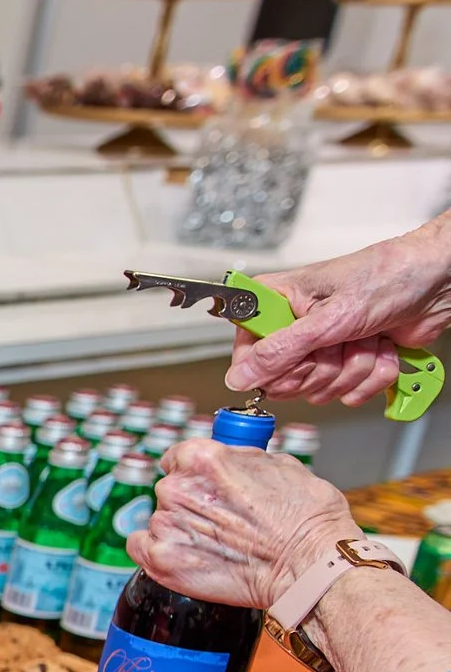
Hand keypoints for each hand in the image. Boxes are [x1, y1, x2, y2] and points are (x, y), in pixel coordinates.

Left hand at [126, 439, 354, 610]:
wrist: (309, 564)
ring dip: (181, 529)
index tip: (205, 486)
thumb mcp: (280, 464)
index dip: (193, 473)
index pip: (177, 458)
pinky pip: (141, 547)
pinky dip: (158, 551)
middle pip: (171, 490)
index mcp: (200, 458)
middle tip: (221, 520)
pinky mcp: (160, 558)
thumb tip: (229, 460)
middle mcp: (176, 488)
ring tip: (217, 543)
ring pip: (161, 520)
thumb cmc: (305, 517)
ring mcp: (165, 524)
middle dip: (191, 503)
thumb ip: (240, 459)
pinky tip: (185, 555)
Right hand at [225, 218, 450, 404]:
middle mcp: (292, 328)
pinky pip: (347, 395)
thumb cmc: (388, 276)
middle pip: (284, 381)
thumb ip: (281, 350)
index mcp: (275, 304)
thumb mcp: (330, 316)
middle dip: (325, 365)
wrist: (438, 282)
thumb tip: (240, 377)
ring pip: (319, 390)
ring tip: (367, 337)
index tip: (302, 352)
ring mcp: (320, 349)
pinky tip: (379, 347)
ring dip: (355, 367)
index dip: (273, 364)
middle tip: (343, 339)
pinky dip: (373, 374)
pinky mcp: (346, 365)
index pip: (246, 354)